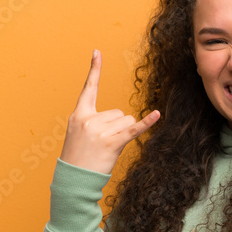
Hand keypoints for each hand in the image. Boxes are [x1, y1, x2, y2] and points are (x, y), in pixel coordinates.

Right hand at [59, 49, 159, 173]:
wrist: (74, 180)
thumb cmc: (78, 158)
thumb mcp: (79, 134)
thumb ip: (94, 120)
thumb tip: (124, 118)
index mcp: (79, 115)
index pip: (88, 88)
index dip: (94, 70)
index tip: (97, 52)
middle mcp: (89, 120)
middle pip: (119, 112)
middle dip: (116, 127)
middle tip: (102, 143)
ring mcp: (100, 131)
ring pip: (127, 121)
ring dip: (123, 134)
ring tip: (107, 148)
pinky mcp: (113, 143)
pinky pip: (133, 130)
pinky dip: (147, 123)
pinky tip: (157, 114)